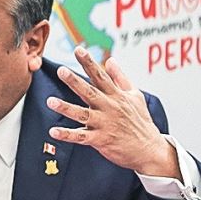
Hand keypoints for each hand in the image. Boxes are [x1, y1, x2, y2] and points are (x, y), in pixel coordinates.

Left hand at [46, 46, 180, 179]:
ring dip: (66, 108)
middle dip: (75, 81)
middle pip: (89, 92)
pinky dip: (67, 135)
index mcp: (116, 96)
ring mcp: (104, 124)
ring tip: (50, 101)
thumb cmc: (141, 121)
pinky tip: (53, 132)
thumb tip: (111, 60)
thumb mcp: (135, 96)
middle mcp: (109, 108)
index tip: (78, 49)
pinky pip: (81, 137)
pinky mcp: (101, 140)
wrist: (149, 150)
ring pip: (82, 114)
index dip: (89, 62)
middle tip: (61, 71)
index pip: (100, 76)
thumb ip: (120, 78)